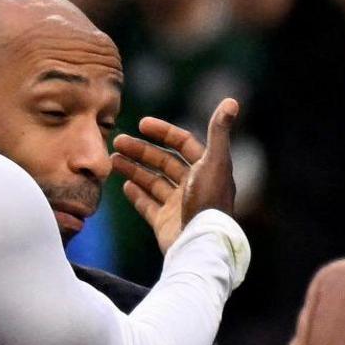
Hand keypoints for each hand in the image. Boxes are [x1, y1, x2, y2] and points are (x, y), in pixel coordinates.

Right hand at [113, 100, 239, 250]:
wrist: (200, 243)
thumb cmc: (209, 201)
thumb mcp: (215, 162)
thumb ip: (219, 131)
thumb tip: (232, 100)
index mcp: (206, 169)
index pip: (183, 143)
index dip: (163, 132)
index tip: (141, 124)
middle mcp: (192, 185)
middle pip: (163, 162)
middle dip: (141, 151)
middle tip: (117, 141)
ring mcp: (178, 205)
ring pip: (152, 182)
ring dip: (133, 169)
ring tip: (112, 160)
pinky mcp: (165, 223)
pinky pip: (148, 206)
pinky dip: (136, 195)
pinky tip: (124, 184)